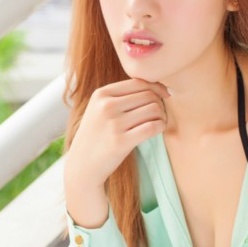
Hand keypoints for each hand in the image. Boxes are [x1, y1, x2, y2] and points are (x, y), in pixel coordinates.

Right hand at [65, 78, 170, 192]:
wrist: (83, 164)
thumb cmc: (98, 135)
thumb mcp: (100, 109)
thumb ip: (122, 96)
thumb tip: (157, 87)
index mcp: (101, 94)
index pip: (138, 82)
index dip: (156, 87)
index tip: (164, 95)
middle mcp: (106, 106)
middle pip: (148, 95)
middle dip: (160, 103)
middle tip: (159, 114)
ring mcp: (113, 124)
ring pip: (154, 110)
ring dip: (162, 116)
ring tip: (158, 122)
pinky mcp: (121, 142)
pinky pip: (152, 127)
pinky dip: (161, 126)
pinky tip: (158, 129)